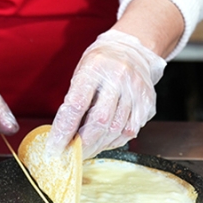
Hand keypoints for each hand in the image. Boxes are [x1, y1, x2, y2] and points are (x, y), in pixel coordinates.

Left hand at [47, 29, 165, 158]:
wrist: (132, 50)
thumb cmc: (100, 64)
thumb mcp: (80, 75)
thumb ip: (74, 103)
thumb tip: (63, 135)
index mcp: (94, 69)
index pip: (76, 106)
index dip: (64, 131)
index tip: (56, 147)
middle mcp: (117, 78)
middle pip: (99, 121)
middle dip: (84, 143)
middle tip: (74, 153)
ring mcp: (135, 90)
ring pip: (116, 129)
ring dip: (99, 144)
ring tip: (89, 148)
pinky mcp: (147, 101)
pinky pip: (131, 130)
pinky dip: (115, 140)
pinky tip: (106, 140)